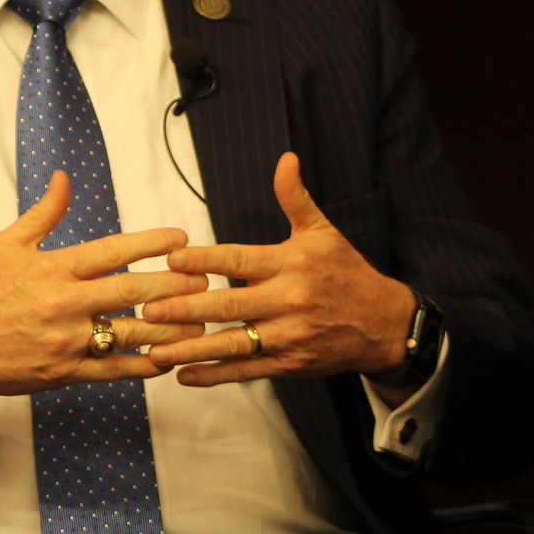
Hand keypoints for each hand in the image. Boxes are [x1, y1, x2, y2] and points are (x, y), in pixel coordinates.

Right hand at [0, 171, 209, 399]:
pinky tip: (167, 359)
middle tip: (204, 279)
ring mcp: (67, 341)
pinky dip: (144, 366)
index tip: (180, 239)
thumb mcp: (6, 244)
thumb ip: (43, 213)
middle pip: (132, 292)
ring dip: (170, 327)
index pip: (112, 250)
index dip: (151, 243)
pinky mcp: (66, 372)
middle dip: (174, 285)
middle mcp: (64, 303)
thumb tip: (64, 178)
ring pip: (131, 333)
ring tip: (200, 320)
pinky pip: (114, 370)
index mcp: (53, 268)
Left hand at [142, 152, 415, 391]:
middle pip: (230, 305)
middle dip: (186, 308)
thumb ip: (295, 199)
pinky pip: (247, 370)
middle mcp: (288, 300)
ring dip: (192, 348)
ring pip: (234, 342)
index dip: (204, 259)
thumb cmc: (346, 273)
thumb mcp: (323, 232)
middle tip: (148, 309)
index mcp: (291, 264)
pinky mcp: (290, 364)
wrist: (385, 325)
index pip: (239, 260)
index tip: (171, 258)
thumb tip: (286, 158)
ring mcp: (289, 336)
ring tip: (155, 350)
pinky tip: (183, 375)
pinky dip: (215, 375)